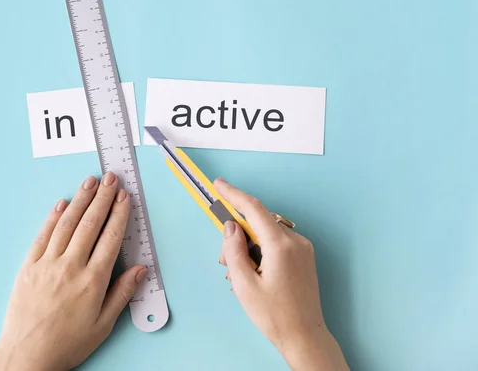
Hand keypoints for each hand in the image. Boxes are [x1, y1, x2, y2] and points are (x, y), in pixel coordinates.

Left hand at [0, 173, 146, 370]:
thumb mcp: (103, 325)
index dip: (118, 213)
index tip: (124, 196)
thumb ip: (122, 293)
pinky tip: (62, 204)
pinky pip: (42, 235)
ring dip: (80, 200)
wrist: (26, 356)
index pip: (110, 238)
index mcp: (93, 281)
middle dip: (102, 197)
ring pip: (67, 224)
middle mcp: (71, 266)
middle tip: (110, 178)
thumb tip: (141, 269)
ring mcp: (47, 264)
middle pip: (90, 224)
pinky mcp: (28, 266)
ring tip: (89, 182)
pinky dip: (53, 217)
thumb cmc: (66, 344)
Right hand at [215, 178, 348, 370]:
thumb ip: (235, 251)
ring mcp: (302, 248)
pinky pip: (276, 242)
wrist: (304, 336)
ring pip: (266, 232)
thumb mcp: (244, 284)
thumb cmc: (274, 315)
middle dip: (237, 234)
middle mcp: (295, 241)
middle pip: (258, 222)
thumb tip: (230, 227)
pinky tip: (252, 271)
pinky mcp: (304, 256)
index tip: (218, 184)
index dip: (234, 194)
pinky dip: (260, 250)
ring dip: (248, 244)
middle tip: (224, 261)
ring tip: (237, 273)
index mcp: (281, 246)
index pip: (253, 209)